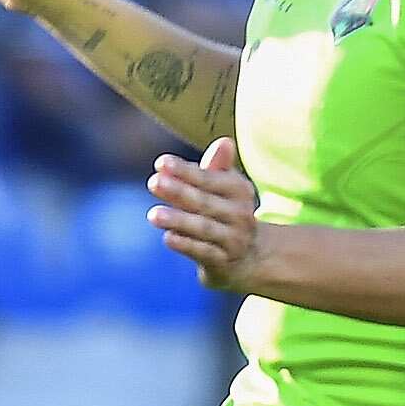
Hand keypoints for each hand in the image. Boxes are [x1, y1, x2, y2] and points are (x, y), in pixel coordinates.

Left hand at [149, 136, 262, 289]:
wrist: (251, 258)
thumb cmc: (226, 214)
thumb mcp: (225, 189)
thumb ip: (216, 168)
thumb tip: (224, 141)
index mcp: (239, 191)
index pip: (211, 179)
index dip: (187, 171)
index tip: (161, 163)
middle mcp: (239, 215)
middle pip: (205, 202)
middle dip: (179, 192)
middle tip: (153, 182)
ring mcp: (232, 240)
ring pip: (203, 228)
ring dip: (178, 220)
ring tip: (153, 214)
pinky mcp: (222, 263)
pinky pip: (203, 252)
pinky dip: (186, 245)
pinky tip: (168, 237)